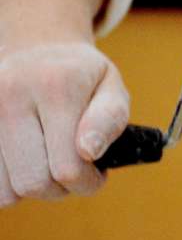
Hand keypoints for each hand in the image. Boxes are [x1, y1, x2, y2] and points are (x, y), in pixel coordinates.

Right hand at [0, 44, 128, 204]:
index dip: (87, 182)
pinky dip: (7, 184)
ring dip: (31, 188)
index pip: (67, 167)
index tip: (96, 174)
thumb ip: (109, 119)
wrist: (36, 48)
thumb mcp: (112, 88)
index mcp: (56, 85)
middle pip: (33, 182)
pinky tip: (24, 161)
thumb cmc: (82, 77)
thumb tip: (88, 151)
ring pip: (4, 191)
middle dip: (60, 189)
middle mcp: (10, 94)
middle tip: (73, 171)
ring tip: (48, 164)